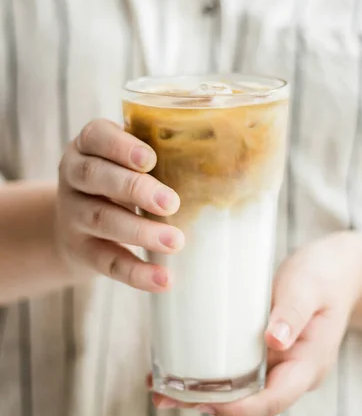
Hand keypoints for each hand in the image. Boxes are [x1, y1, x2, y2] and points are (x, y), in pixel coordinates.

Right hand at [56, 119, 184, 290]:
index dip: (120, 147)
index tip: (150, 159)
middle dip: (134, 189)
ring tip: (175, 241)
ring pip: (101, 219)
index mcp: (88, 146)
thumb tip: (234, 159)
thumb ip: (163, 154)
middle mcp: (74, 176)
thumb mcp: (127, 161)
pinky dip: (136, 272)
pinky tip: (163, 279)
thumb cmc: (119, 182)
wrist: (74, 225)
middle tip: (170, 202)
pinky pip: (107, 262)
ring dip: (139, 232)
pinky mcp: (81, 250)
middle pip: (96, 177)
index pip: (96, 137)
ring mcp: (72, 214)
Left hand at [153, 233, 361, 415]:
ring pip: (238, 389)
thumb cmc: (323, 276)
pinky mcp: (262, 351)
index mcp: (307, 365)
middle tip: (164, 396)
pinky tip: (178, 364)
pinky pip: (235, 368)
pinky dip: (207, 371)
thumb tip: (274, 341)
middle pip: (249, 402)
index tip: (202, 402)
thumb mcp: (309, 288)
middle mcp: (290, 372)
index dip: (238, 407)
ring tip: (159, 387)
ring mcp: (276, 364)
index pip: (273, 400)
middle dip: (206, 404)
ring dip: (200, 392)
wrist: (335, 270)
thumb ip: (293, 312)